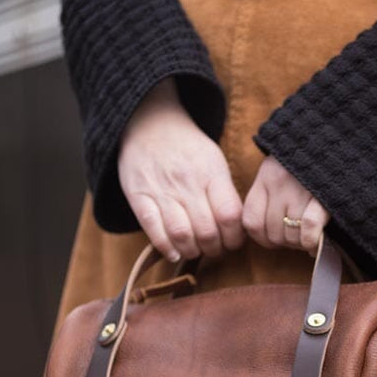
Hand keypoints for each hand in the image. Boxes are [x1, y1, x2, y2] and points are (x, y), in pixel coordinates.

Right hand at [117, 78, 244, 262]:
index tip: (234, 242)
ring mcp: (162, 190)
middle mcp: (187, 183)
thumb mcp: (215, 161)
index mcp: (211, 173)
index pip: (230, 216)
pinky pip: (153, 229)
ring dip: (192, 252)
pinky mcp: (139, 196)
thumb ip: (225, 192)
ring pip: (181, 234)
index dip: (235, 238)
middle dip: (215, 250)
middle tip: (215, 250)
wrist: (150, 124)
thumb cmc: (188, 148)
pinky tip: (174, 252)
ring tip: (196, 251)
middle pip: (207, 231)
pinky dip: (165, 247)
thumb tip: (237, 228)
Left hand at [242, 153, 329, 253]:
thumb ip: (272, 198)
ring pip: (290, 236)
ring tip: (311, 235)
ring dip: (300, 244)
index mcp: (266, 177)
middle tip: (300, 236)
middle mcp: (279, 183)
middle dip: (286, 242)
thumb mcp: (283, 170)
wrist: (338, 142)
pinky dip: (311, 241)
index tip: (276, 239)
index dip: (263, 239)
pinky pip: (308, 230)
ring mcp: (299, 190)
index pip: (251, 222)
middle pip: (272, 234)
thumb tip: (272, 239)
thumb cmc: (312, 161)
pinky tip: (317, 241)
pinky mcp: (322, 196)